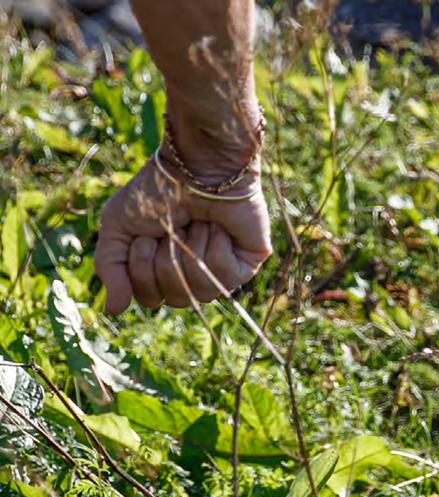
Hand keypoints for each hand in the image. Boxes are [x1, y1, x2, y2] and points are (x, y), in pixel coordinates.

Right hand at [96, 155, 271, 314]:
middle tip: (172, 226)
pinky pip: (224, 276)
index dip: (142, 269)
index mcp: (164, 273)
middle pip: (176, 299)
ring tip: (196, 223)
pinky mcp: (248, 264)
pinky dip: (214, 246)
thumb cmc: (157, 191)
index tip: (146, 234)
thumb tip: (114, 310)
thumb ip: (111, 269)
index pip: (150, 299)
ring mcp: (223, 273)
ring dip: (191, 251)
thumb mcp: (118, 226)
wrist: (196, 165)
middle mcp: (194, 278)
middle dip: (167, 259)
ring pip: (200, 291)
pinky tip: (218, 227)